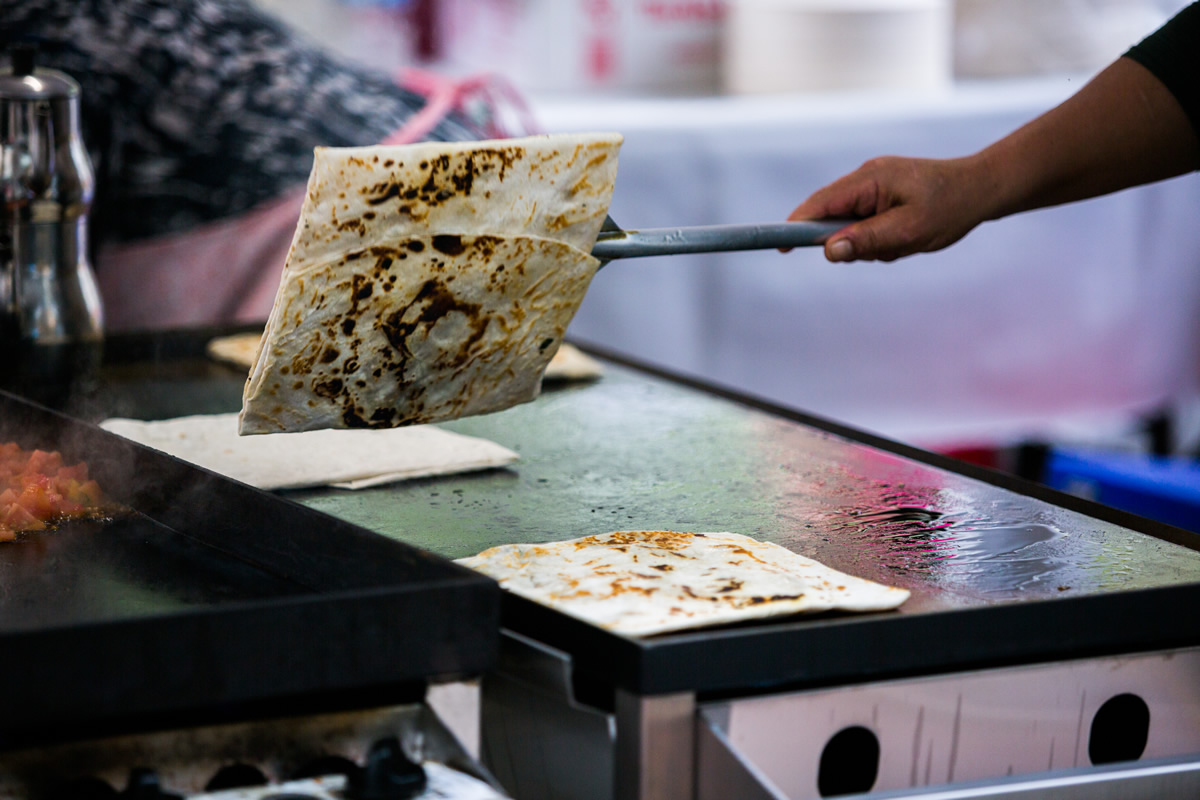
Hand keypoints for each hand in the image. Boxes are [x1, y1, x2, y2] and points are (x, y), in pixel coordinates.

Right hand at [788, 155, 991, 262]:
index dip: (796, 226)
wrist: (981, 189)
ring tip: (902, 243)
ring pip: (849, 224)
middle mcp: (865, 178)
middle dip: (848, 241)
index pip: (819, 204)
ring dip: (868, 242)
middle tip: (882, 250)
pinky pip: (864, 222)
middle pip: (830, 216)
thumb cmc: (949, 208)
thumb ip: (867, 240)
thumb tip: (828, 251)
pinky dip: (877, 237)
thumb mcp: (909, 232)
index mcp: (869, 180)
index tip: (780, 246)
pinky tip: (903, 238)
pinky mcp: (880, 195)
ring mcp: (872, 185)